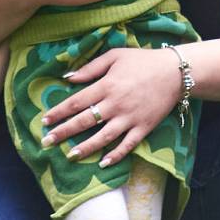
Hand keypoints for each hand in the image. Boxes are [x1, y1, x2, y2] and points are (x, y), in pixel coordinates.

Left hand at [39, 47, 184, 166]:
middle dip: (63, 132)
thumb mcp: (115, 56)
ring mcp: (130, 118)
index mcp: (107, 85)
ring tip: (69, 156)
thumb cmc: (143, 61)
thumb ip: (91, 68)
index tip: (44, 120)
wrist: (175, 72)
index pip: (76, 102)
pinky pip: (127, 145)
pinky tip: (103, 164)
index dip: (58, 112)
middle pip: (84, 121)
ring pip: (103, 137)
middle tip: (46, 142)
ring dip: (85, 148)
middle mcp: (116, 104)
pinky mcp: (144, 127)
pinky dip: (115, 155)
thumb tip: (67, 77)